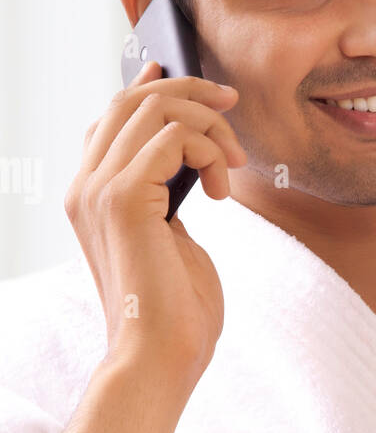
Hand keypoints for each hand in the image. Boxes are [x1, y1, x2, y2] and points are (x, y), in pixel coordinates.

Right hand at [64, 60, 245, 390]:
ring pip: (154, 109)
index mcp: (92, 198)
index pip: (111, 119)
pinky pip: (173, 137)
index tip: (185, 73)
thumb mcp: (174, 241)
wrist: (162, 359)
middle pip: (130, 101)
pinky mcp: (124, 199)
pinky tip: (221, 189)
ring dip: (208, 126)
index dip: (148, 87)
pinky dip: (208, 151)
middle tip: (231, 104)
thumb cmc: (176, 313)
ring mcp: (99, 191)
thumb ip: (170, 199)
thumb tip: (190, 163)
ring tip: (233, 164)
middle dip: (188, 91)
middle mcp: (85, 188)